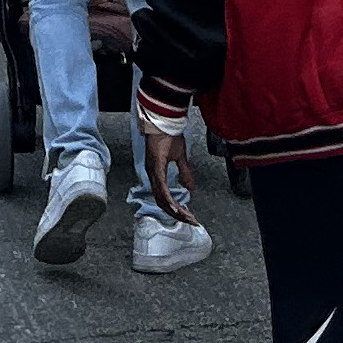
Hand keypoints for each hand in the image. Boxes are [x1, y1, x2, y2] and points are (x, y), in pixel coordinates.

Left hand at [135, 96, 196, 216]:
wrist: (164, 122)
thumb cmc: (169, 136)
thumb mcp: (180, 157)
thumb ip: (185, 173)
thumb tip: (190, 189)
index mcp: (157, 174)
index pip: (164, 197)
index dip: (175, 209)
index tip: (187, 216)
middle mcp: (152, 176)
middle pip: (162, 202)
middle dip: (177, 214)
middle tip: (190, 221)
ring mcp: (153, 172)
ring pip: (162, 198)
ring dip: (175, 210)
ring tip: (187, 217)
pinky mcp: (156, 168)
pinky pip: (162, 188)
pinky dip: (169, 200)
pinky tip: (177, 207)